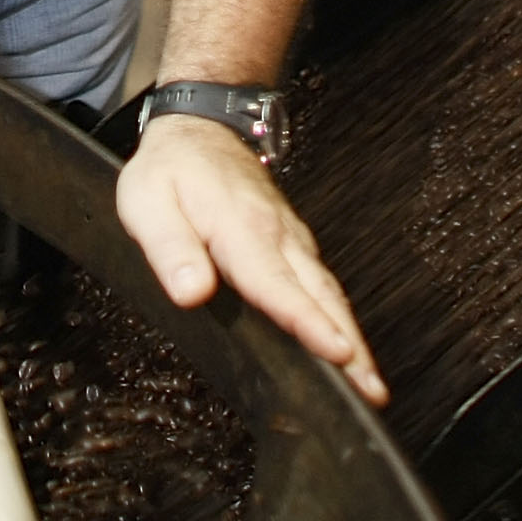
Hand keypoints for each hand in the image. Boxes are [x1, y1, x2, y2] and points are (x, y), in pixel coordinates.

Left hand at [116, 110, 388, 406]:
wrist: (201, 128)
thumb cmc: (172, 169)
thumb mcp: (147, 202)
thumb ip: (170, 249)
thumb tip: (191, 293)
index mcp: (241, 229)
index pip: (277, 284)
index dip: (308, 322)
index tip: (337, 352)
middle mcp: (278, 237)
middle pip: (321, 297)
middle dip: (351, 347)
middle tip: (374, 392)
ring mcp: (292, 241)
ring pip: (329, 294)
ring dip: (353, 339)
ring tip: (371, 386)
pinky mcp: (295, 246)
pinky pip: (323, 286)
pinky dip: (340, 319)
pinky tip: (347, 350)